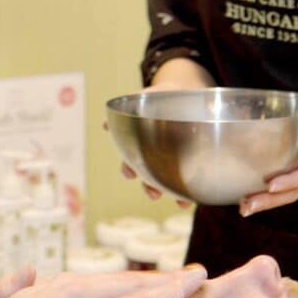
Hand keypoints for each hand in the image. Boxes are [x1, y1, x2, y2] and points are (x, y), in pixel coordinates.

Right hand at [0, 266, 206, 297]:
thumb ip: (25, 287)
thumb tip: (30, 273)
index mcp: (61, 286)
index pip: (111, 280)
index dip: (139, 279)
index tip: (160, 277)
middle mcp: (80, 294)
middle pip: (132, 283)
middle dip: (166, 278)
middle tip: (194, 273)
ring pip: (140, 297)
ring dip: (173, 288)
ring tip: (198, 281)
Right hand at [106, 82, 193, 208]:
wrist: (189, 93)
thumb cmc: (164, 96)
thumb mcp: (151, 96)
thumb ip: (132, 107)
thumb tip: (105, 125)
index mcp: (142, 143)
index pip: (131, 160)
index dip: (129, 169)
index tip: (129, 174)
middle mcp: (155, 157)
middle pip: (150, 176)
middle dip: (150, 187)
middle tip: (154, 194)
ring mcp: (173, 161)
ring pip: (169, 182)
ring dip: (174, 194)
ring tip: (181, 203)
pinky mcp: (191, 162)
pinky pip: (188, 180)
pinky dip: (188, 193)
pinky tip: (192, 200)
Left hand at [239, 95, 297, 216]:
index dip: (288, 182)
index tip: (270, 186)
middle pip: (293, 192)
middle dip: (270, 201)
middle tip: (247, 208)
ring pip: (288, 193)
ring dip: (267, 202)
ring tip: (245, 208)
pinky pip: (286, 186)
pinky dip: (270, 194)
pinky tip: (253, 195)